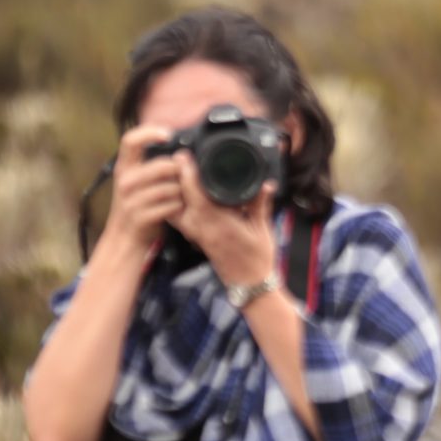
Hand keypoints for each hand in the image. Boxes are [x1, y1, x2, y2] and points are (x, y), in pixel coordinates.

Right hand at [101, 124, 184, 261]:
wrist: (125, 237)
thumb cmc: (136, 205)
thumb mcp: (135, 180)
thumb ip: (150, 164)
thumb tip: (177, 150)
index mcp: (124, 168)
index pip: (130, 140)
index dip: (150, 132)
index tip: (168, 134)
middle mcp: (125, 181)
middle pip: (162, 166)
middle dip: (178, 173)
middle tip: (181, 180)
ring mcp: (131, 200)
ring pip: (171, 187)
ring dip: (181, 192)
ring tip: (177, 197)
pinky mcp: (141, 216)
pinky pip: (171, 205)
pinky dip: (178, 207)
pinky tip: (175, 209)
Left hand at [171, 155, 279, 292]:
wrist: (249, 285)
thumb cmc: (258, 259)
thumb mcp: (262, 228)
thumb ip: (260, 204)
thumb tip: (266, 184)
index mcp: (220, 225)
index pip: (197, 196)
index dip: (189, 174)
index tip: (184, 156)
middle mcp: (204, 229)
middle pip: (180, 200)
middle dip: (175, 179)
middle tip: (175, 159)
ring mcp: (197, 235)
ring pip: (175, 210)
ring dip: (173, 192)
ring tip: (176, 174)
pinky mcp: (196, 238)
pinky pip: (180, 219)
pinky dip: (178, 204)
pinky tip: (181, 194)